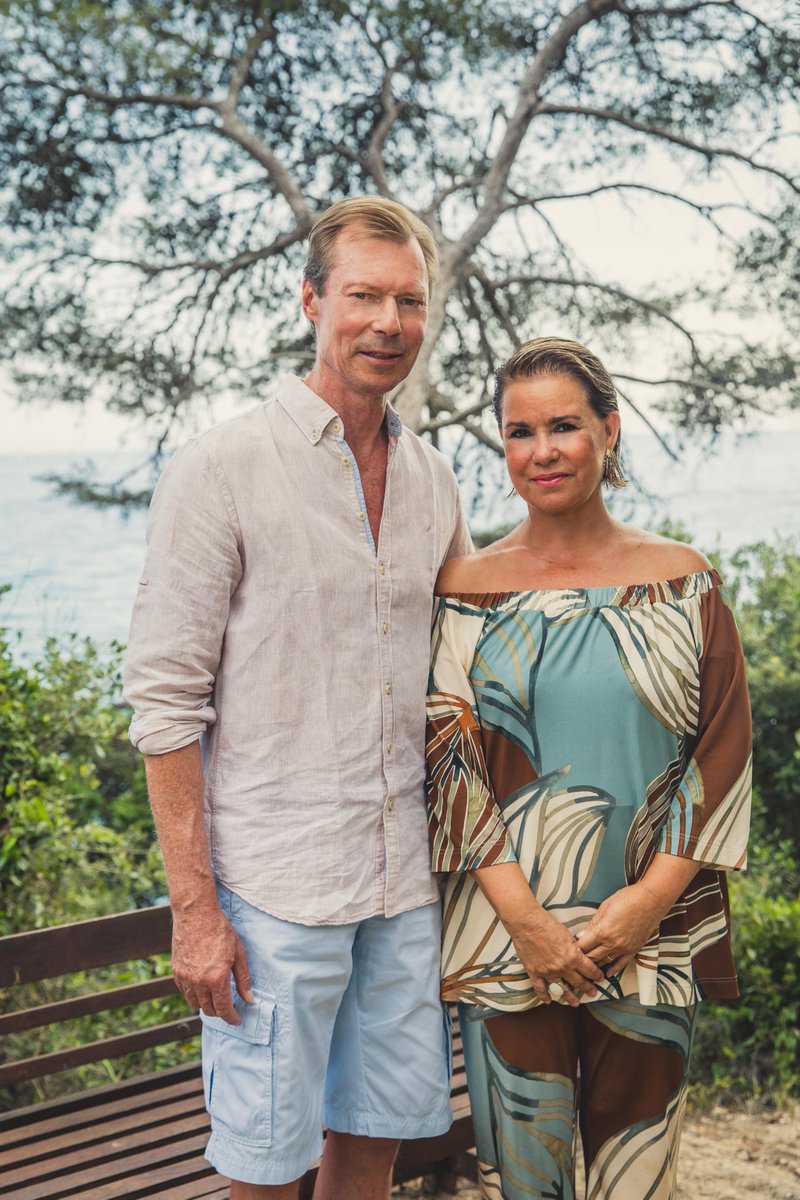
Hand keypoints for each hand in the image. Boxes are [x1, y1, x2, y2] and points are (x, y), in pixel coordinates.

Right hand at [171, 902, 252, 1024]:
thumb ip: (243, 979)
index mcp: (216, 978)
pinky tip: (202, 985)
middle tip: (229, 1006)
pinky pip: (185, 991)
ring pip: (195, 1003)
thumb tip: (248, 999)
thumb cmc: (220, 930)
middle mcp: (198, 982)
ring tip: (215, 997)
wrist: (196, 914)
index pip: (224, 1009)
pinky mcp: (176, 971)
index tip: (237, 1019)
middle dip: (220, 1012)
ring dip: (206, 1004)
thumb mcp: (238, 953)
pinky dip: (194, 993)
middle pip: (209, 1010)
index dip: (232, 1018)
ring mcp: (185, 978)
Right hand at [509, 908, 604, 1006]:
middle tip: (593, 993)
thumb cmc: (547, 924)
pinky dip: (544, 995)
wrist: (527, 923)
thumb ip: (573, 948)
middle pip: (579, 982)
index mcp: (573, 957)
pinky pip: (540, 988)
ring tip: (575, 1003)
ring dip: (570, 997)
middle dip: (588, 988)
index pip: (590, 970)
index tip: (600, 978)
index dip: (596, 975)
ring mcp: (548, 972)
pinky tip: (548, 1000)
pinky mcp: (534, 972)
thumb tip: (578, 954)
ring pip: (562, 989)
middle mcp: (562, 968)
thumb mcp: (567, 934)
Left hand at [575, 882, 668, 976]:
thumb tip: (582, 935)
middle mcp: (612, 943)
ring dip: (595, 966)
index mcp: (603, 931)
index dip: (575, 949)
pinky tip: (606, 973)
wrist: (650, 901)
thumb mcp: (605, 907)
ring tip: (586, 969)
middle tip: (575, 960)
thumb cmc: (627, 899)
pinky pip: (621, 964)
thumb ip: (593, 924)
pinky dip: (612, 970)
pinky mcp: (633, 950)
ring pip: (604, 962)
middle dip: (582, 959)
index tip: (569, 950)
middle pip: (592, 957)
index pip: (583, 946)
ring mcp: (623, 948)